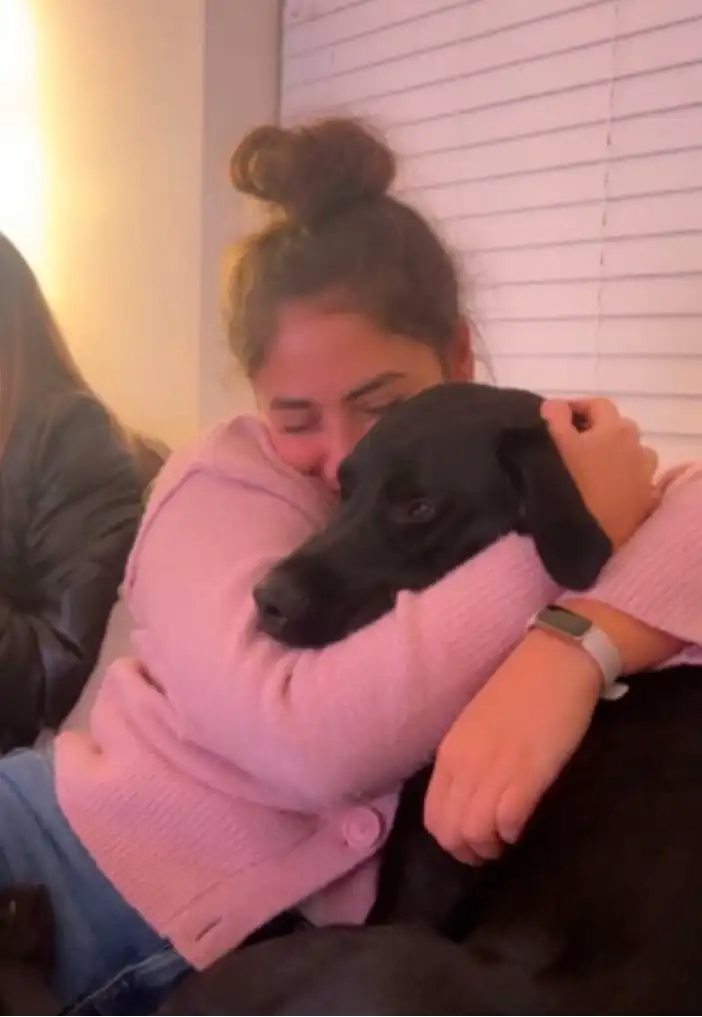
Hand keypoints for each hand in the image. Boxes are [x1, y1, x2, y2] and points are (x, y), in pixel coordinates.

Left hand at [424, 632, 600, 864]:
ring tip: (507, 840)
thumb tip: (468, 798)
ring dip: (491, 847)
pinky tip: (522, 825)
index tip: (474, 840)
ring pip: (474, 834)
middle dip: (469, 851)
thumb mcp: (476, 728)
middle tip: (493, 847)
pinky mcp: (528, 772)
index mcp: (450, 753)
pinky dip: (511, 833)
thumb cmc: (519, 692)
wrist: (555, 662)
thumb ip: (467, 761)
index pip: (433, 817)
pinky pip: (507, 821)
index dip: (452, 840)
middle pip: (450, 833)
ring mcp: (494, 769)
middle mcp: (464, 764)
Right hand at [541, 397, 658, 550]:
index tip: (554, 418)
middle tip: (569, 444)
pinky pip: (636, 484)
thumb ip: (553, 416)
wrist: (585, 539)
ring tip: (590, 470)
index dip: (574, 406)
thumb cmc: (566, 485)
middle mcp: (637, 449)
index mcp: (615, 430)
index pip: (597, 405)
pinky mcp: (644, 505)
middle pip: (618, 428)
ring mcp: (644, 478)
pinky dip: (623, 482)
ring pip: (632, 456)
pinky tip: (604, 492)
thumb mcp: (550, 442)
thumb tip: (557, 407)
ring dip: (614, 456)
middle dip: (595, 431)